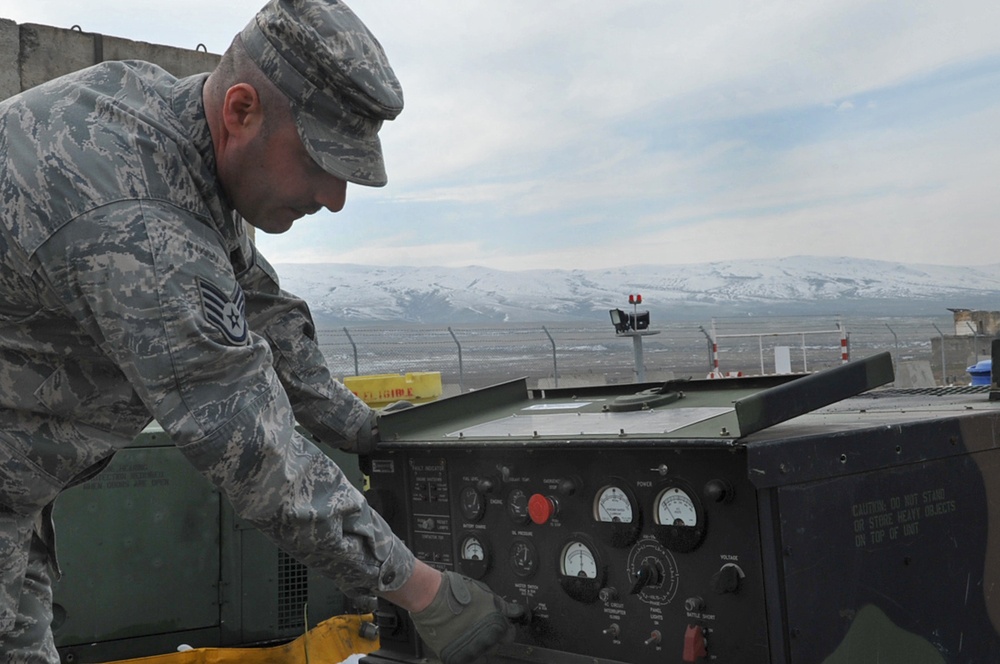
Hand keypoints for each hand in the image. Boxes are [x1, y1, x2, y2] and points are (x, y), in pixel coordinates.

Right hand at [409, 571, 527, 663]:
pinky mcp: (454, 657)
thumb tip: (515, 611)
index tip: (500, 627)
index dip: (505, 630)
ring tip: (470, 638)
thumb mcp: (484, 593)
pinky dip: (465, 654)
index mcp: (496, 626)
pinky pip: (466, 660)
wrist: (431, 598)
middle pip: (496, 647)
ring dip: (479, 649)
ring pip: (482, 657)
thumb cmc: (455, 592)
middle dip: (491, 639)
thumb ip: (502, 606)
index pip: (510, 637)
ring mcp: (470, 651)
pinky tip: (460, 642)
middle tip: (481, 629)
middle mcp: (485, 641)